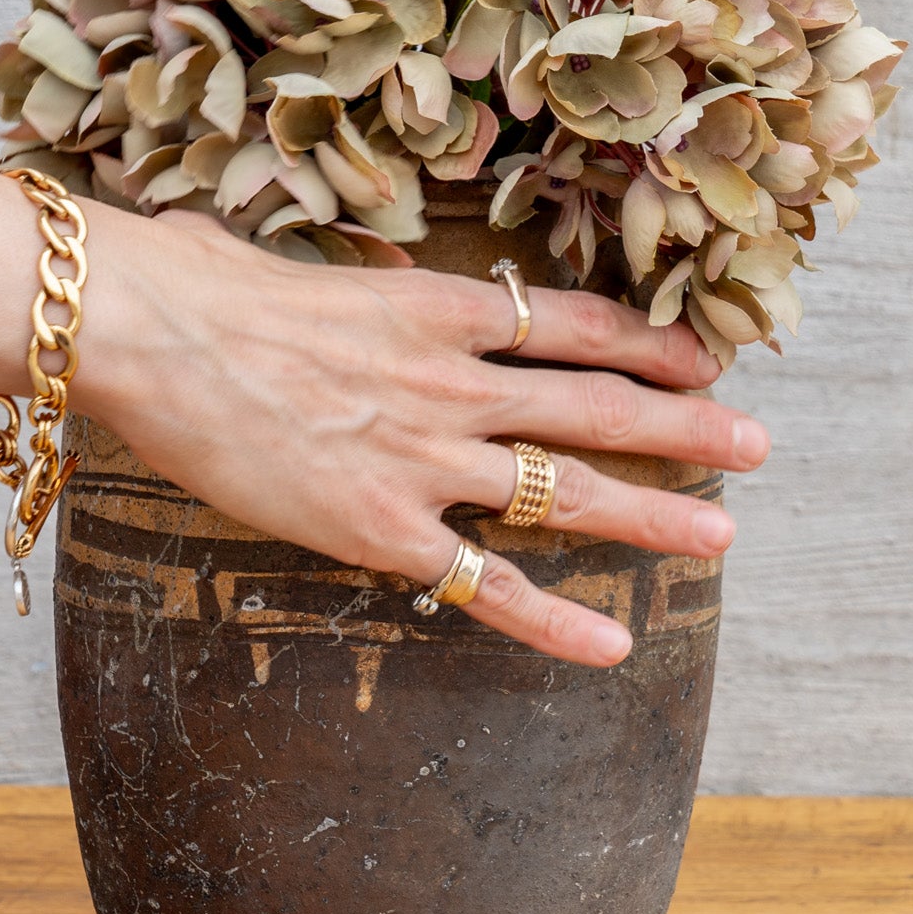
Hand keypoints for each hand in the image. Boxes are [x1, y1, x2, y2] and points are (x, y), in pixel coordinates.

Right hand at [76, 208, 770, 669]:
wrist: (156, 332)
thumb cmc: (205, 284)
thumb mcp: (302, 266)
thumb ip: (349, 290)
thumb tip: (341, 286)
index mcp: (435, 307)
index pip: (570, 323)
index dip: (645, 342)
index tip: (702, 358)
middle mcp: (451, 383)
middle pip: (596, 405)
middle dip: (685, 425)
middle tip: (757, 444)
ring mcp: (423, 458)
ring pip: (565, 490)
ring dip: (652, 513)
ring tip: (721, 534)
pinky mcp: (380, 529)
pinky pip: (483, 583)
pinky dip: (551, 620)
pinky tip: (607, 647)